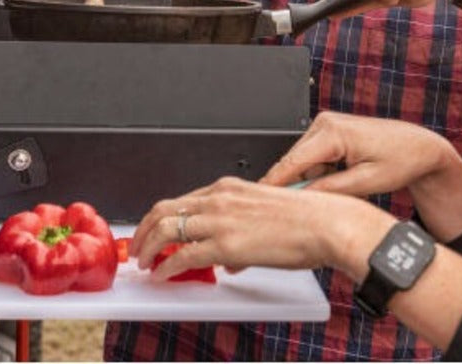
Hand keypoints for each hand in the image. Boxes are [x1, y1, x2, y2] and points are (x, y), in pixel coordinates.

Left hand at [130, 177, 393, 282]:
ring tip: (143, 262)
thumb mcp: (264, 212)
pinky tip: (162, 274)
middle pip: (165, 209)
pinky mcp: (225, 244)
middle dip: (144, 229)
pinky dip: (166, 266)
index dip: (162, 217)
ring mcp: (220, 220)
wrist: (325, 224)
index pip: (182, 199)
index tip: (154, 230)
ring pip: (166, 229)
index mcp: (229, 187)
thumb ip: (241, 228)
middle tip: (137, 247)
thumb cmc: (306, 219)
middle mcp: (219, 198)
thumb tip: (230, 258)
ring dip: (148, 247)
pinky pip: (183, 255)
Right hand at [260, 112, 461, 239]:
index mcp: (333, 133)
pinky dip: (318, 172)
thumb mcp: (366, 183)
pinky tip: (337, 181)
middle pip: (293, 162)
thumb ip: (331, 191)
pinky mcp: (329, 131)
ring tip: (334, 194)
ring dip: (310, 180)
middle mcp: (325, 123)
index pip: (291, 162)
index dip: (273, 185)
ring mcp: (326, 125)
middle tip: (298, 213)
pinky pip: (313, 156)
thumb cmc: (401, 160)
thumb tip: (303, 200)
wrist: (419, 147)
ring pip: (302, 161)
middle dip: (295, 187)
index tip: (259, 202)